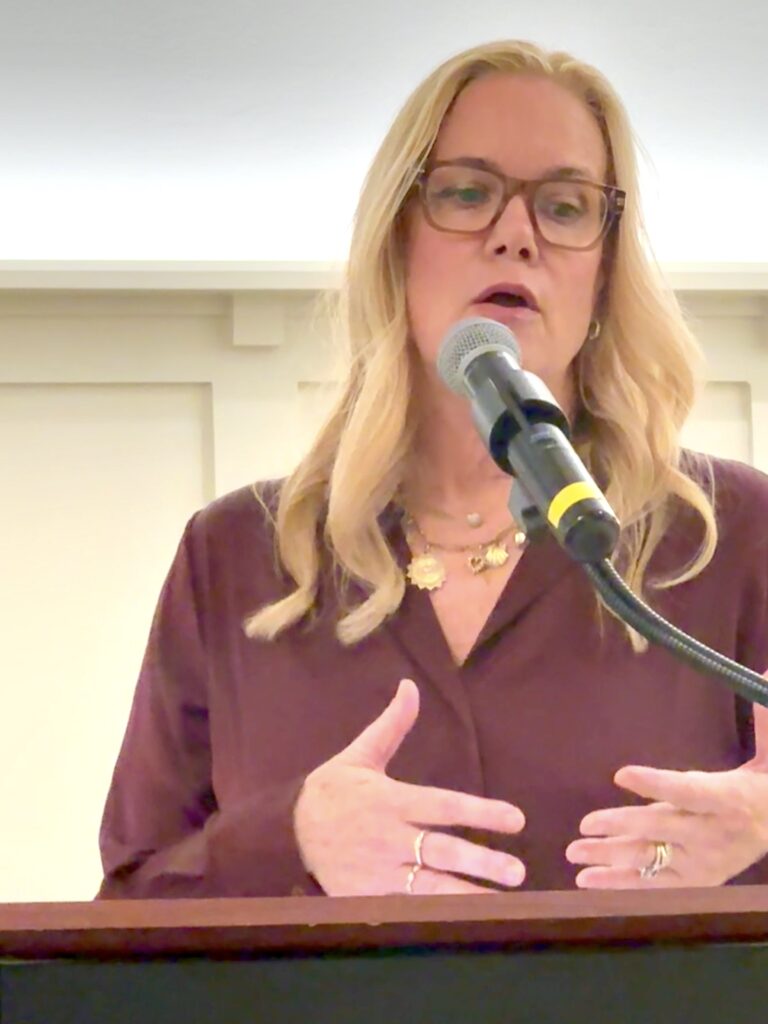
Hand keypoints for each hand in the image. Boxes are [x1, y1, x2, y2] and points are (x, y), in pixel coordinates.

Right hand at [293, 678, 525, 895]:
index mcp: (390, 800)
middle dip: (481, 861)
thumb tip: (411, 686)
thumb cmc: (332, 790)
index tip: (516, 819)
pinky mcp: (370, 896)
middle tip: (517, 871)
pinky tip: (466, 918)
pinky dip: (437, 912)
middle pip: (441, 851)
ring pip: (430, 885)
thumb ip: (392, 725)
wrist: (287, 830)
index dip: (481, 813)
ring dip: (468, 893)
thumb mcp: (361, 754)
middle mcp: (389, 837)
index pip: (443, 806)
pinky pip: (408, 905)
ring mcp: (379, 871)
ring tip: (503, 901)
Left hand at [566, 763, 767, 887]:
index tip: (619, 774)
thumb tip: (622, 777)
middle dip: (618, 826)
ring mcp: (703, 865)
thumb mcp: (709, 780)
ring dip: (608, 859)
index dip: (653, 783)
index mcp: (720, 799)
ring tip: (574, 855)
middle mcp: (711, 835)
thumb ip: (670, 784)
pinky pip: (653, 885)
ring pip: (650, 861)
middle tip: (583, 825)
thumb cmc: (726, 794)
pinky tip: (590, 879)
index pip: (684, 791)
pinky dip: (619, 883)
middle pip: (659, 829)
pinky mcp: (696, 885)